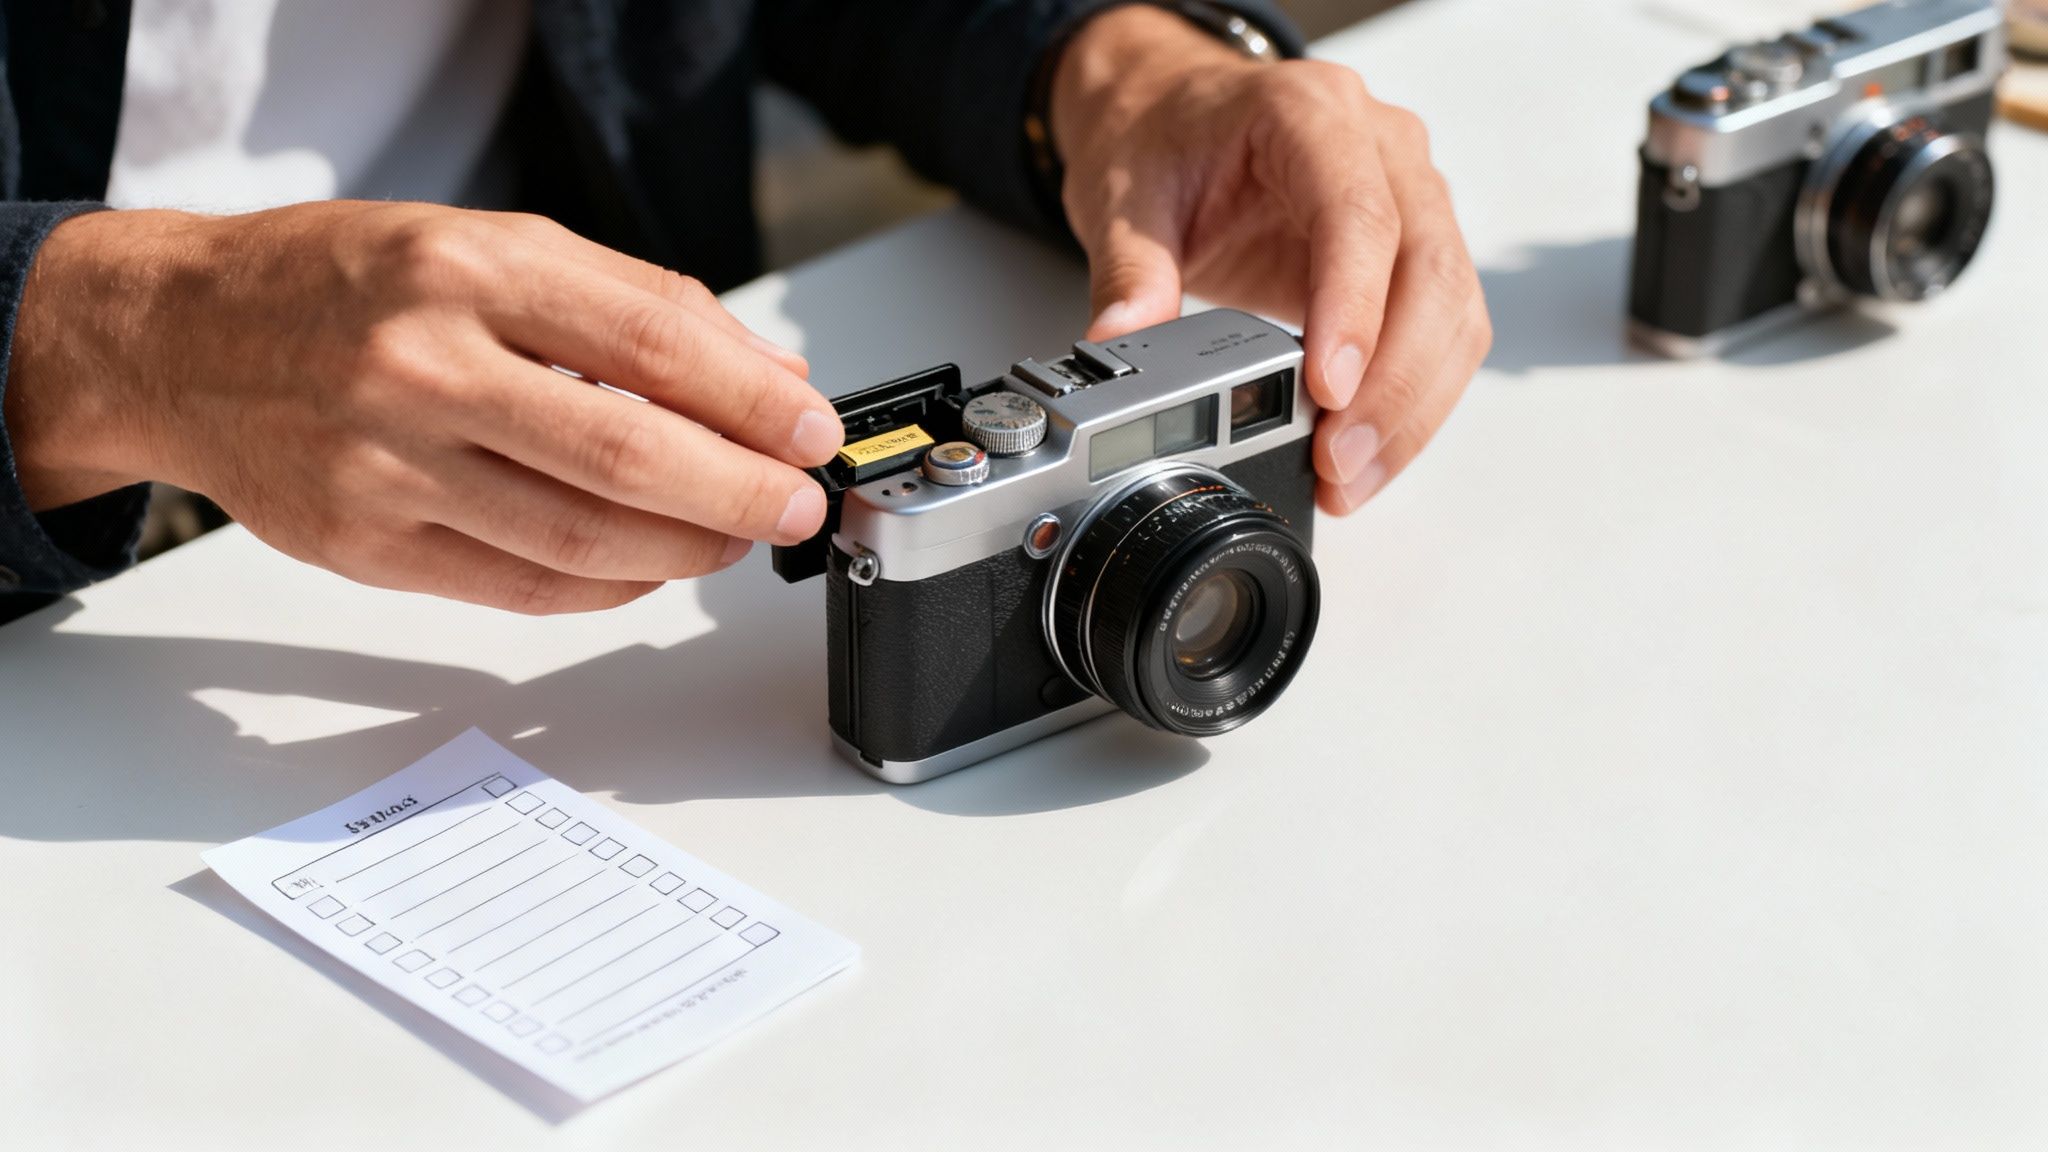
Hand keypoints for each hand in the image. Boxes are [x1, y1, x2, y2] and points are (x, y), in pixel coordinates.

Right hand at [4, 202, 842, 612]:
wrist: (181, 337)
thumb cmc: (347, 286)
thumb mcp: (489, 248)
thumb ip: (634, 307)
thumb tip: (767, 380)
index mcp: (465, 271)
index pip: (653, 345)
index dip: (753, 402)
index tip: (810, 431)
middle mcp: (420, 367)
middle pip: (626, 457)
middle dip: (739, 492)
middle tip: (794, 502)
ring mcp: (385, 466)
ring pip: (580, 538)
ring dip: (685, 549)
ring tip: (734, 534)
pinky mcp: (365, 545)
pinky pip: (522, 586)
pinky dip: (608, 585)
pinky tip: (650, 564)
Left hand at [1050, 6, 1490, 514]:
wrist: (1178, 113)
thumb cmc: (1165, 139)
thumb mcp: (1126, 198)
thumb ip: (1129, 273)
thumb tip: (1117, 344)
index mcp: (1312, 116)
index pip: (1359, 215)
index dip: (1354, 309)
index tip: (1329, 391)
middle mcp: (1384, 148)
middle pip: (1430, 271)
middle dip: (1393, 383)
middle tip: (1338, 460)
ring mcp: (1413, 198)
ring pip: (1454, 313)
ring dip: (1411, 408)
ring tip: (1346, 479)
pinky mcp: (1416, 254)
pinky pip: (1445, 333)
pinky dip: (1412, 404)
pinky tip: (1366, 455)